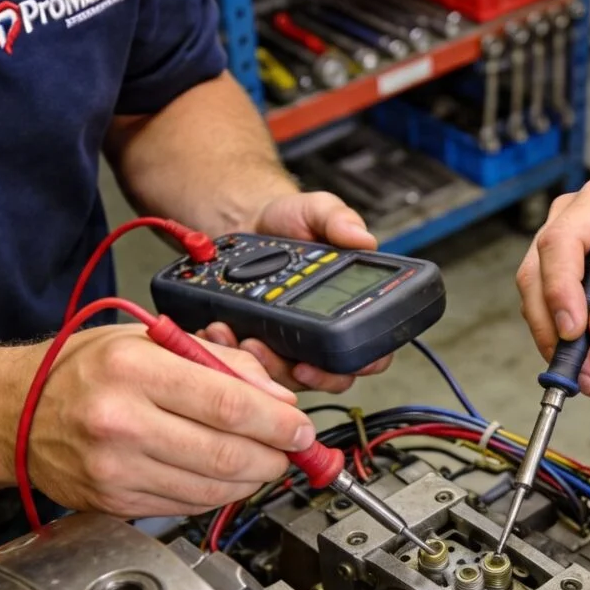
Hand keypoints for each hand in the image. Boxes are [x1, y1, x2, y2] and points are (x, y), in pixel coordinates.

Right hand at [20, 323, 312, 518]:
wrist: (14, 413)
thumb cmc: (79, 371)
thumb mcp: (146, 341)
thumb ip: (218, 363)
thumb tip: (277, 398)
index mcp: (133, 369)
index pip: (229, 405)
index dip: (278, 423)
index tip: (301, 428)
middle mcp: (121, 421)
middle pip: (227, 454)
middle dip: (274, 456)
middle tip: (290, 450)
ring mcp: (116, 469)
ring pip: (212, 489)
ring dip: (251, 480)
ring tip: (261, 462)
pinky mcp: (115, 501)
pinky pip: (187, 506)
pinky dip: (217, 495)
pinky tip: (222, 477)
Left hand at [225, 191, 393, 392]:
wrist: (249, 222)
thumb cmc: (291, 221)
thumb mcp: (317, 211)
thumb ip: (339, 220)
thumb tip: (362, 238)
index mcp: (354, 310)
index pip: (370, 356)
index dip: (353, 367)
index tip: (319, 362)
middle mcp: (326, 336)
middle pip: (325, 378)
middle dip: (295, 373)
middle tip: (266, 348)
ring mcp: (292, 346)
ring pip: (285, 378)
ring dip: (260, 366)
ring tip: (237, 336)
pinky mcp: (260, 346)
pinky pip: (252, 365)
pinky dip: (234, 353)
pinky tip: (219, 330)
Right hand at [515, 178, 589, 395]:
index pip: (562, 242)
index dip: (561, 289)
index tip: (575, 330)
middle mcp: (573, 222)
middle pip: (538, 273)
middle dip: (553, 326)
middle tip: (579, 367)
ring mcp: (565, 253)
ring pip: (537, 301)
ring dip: (557, 345)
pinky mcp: (566, 283)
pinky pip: (550, 317)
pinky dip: (565, 349)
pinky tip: (588, 369)